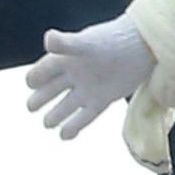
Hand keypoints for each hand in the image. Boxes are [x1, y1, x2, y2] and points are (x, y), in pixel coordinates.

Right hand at [24, 13, 155, 141]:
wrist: (144, 46)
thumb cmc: (114, 39)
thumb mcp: (87, 42)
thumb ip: (66, 43)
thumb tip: (47, 38)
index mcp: (68, 57)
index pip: (45, 69)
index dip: (36, 76)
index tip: (30, 83)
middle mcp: (76, 73)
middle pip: (52, 89)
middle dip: (41, 98)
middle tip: (31, 107)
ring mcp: (89, 88)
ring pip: (67, 105)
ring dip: (57, 115)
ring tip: (47, 124)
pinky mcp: (103, 99)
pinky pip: (85, 116)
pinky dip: (74, 126)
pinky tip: (64, 136)